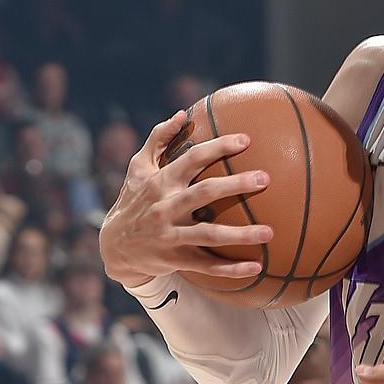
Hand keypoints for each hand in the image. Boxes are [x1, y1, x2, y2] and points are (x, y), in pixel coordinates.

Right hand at [99, 109, 272, 287]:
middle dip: (235, 185)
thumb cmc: (134, 200)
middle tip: (266, 178)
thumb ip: (158, 139)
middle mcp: (165, 207)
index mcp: (161, 182)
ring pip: (209, 234)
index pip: (191, 159)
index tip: (246, 140)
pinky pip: (207, 266)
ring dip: (240, 234)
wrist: (113, 247)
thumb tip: (182, 114)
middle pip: (204, 193)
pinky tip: (256, 267)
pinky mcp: (175, 259)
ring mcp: (170, 235)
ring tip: (270, 232)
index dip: (217, 148)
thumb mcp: (138, 168)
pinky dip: (231, 269)